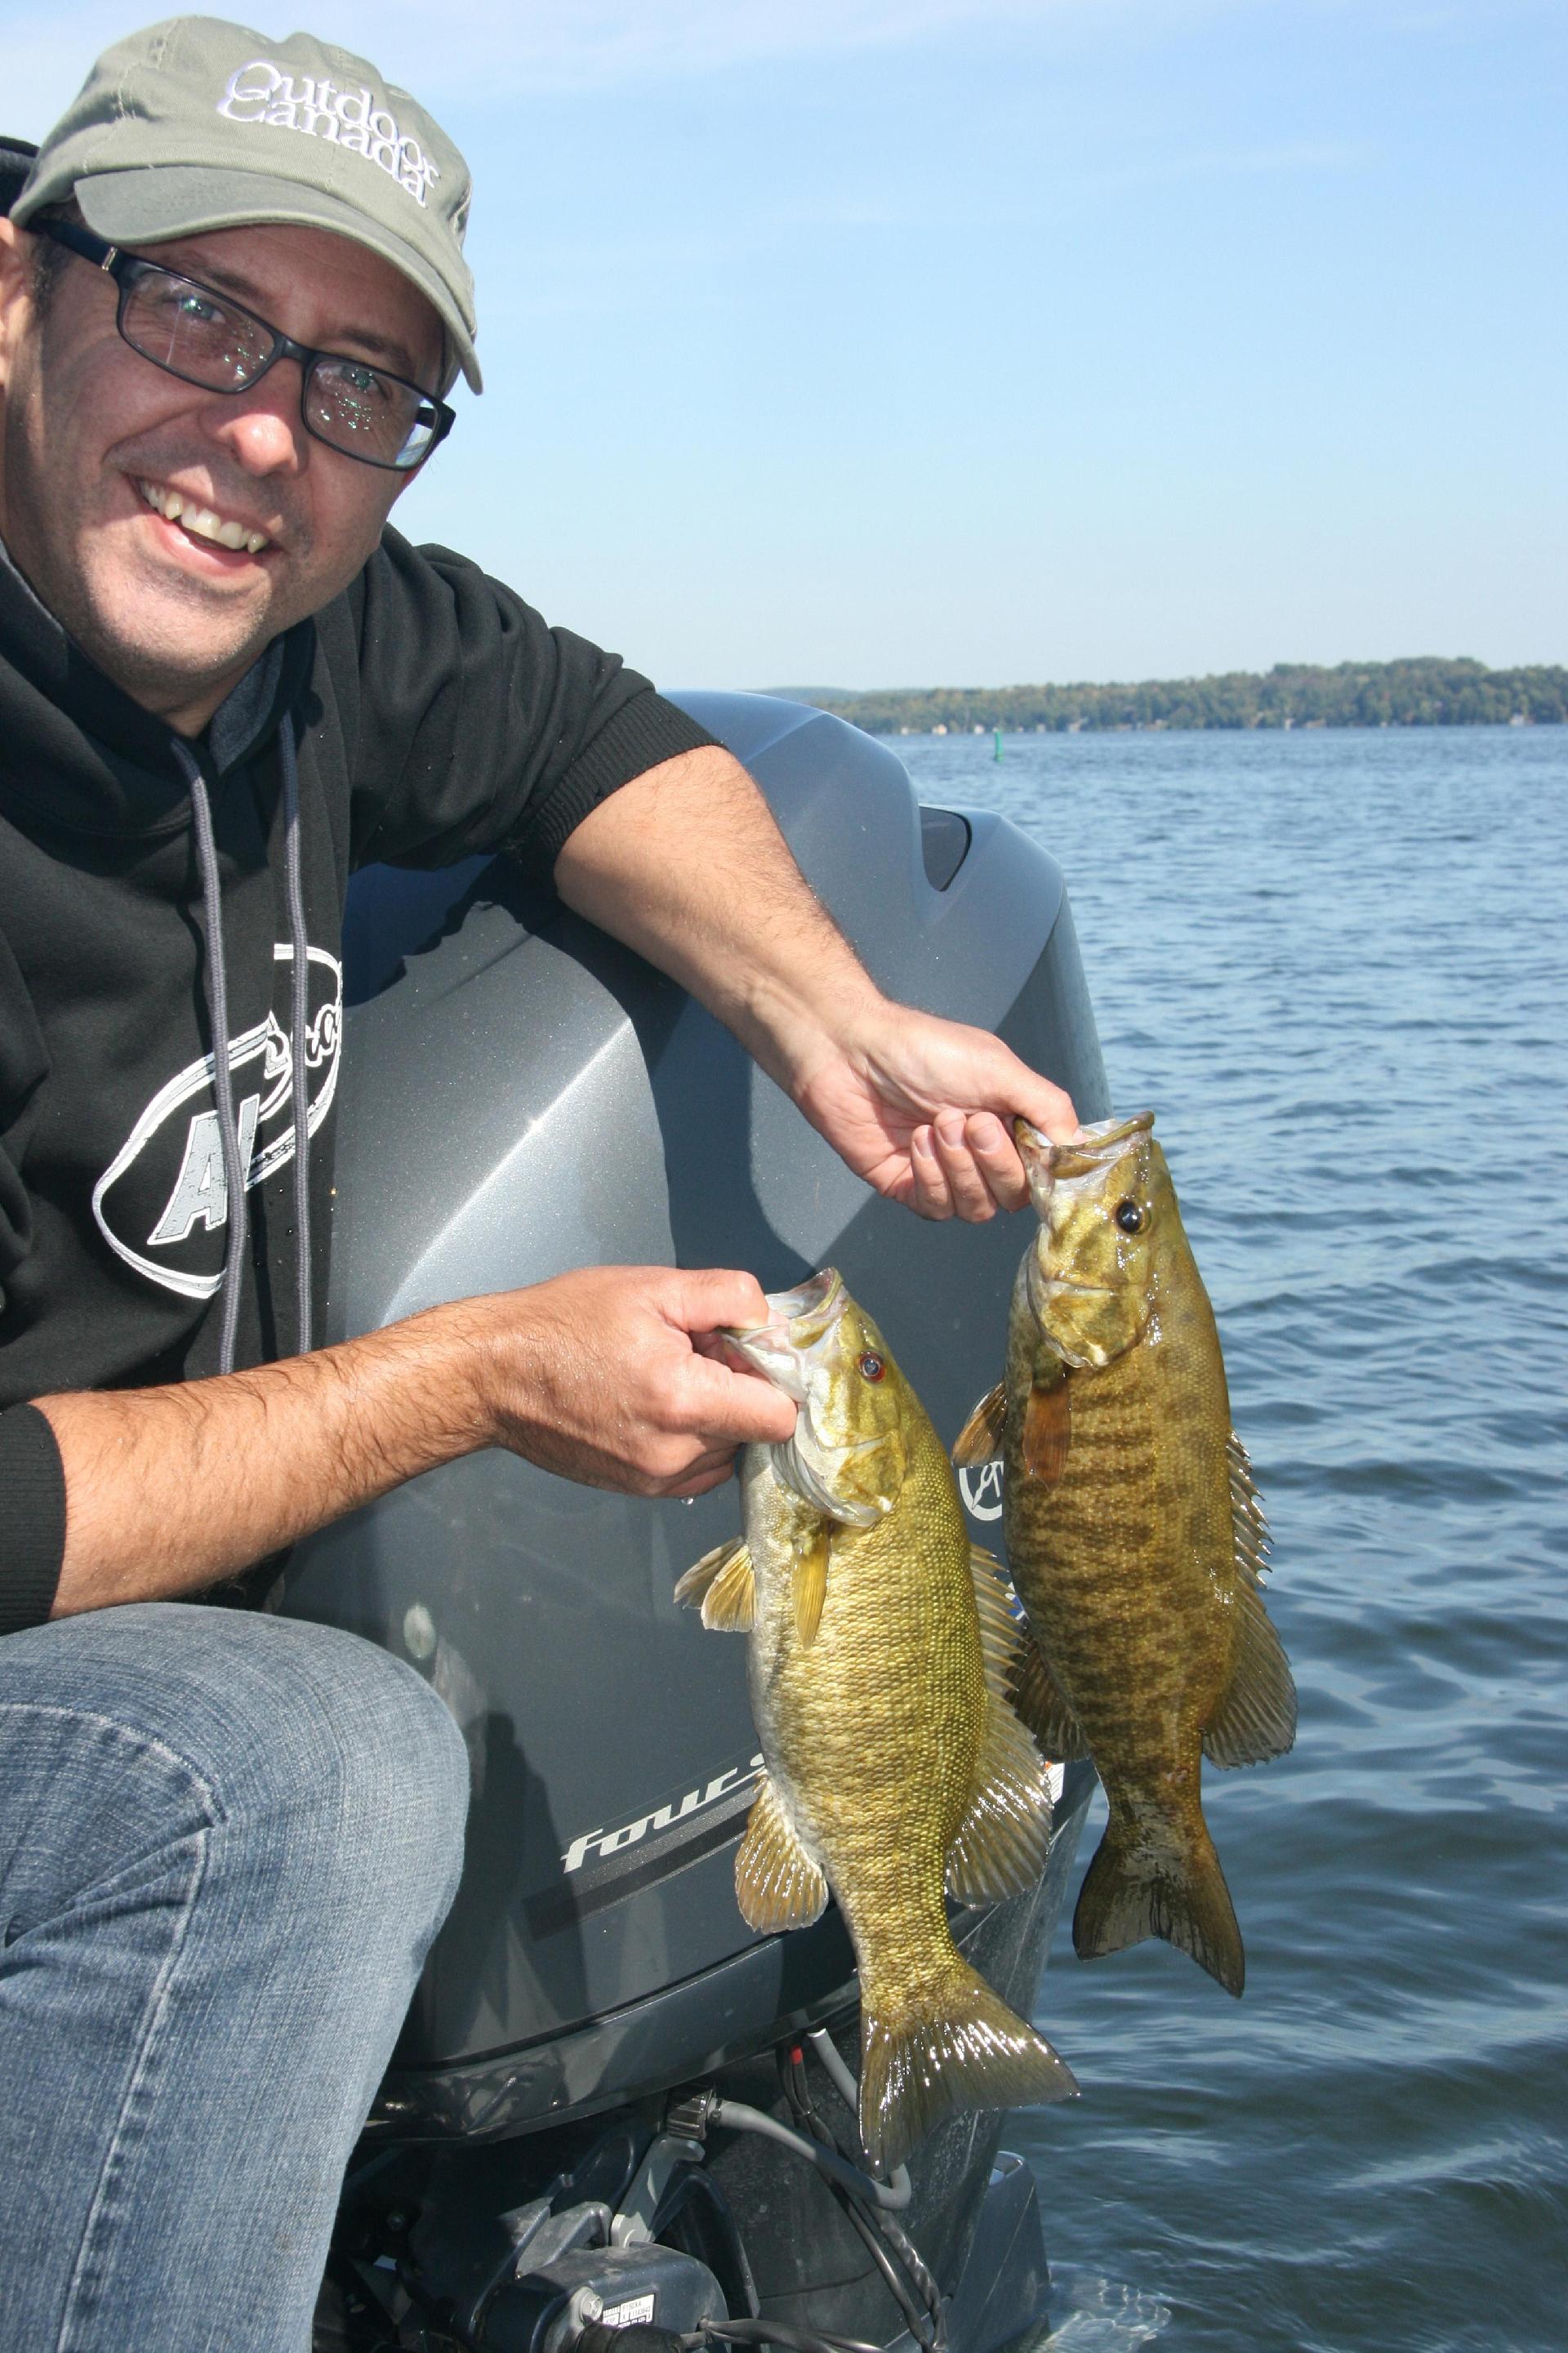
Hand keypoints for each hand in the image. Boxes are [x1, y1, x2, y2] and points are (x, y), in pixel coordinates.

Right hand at [459, 1264, 796, 1497]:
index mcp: (683, 1400)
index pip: (779, 1417)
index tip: (745, 1350)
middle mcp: (674, 1454)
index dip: (774, 1377)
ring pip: (727, 1453)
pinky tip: (654, 1403)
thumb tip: (774, 1324)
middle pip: (753, 1433)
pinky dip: (692, 1439)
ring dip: (715, 1417)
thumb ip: (730, 1298)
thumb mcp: (653, 1286)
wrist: (494, 1374)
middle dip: (739, 1391)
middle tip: (694, 1352)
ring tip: (667, 1376)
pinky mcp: (638, 1490)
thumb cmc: (565, 1323)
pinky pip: (696, 1470)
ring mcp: (654, 1479)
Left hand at [791, 1004, 1080, 1220]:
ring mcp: (944, 1173)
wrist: (851, 1051)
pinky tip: (916, 1142)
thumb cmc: (924, 1050)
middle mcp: (980, 1153)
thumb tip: (1082, 1147)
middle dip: (995, 1162)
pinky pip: (936, 1208)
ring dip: (960, 1168)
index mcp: (1010, 1122)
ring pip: (977, 1208)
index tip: (1034, 1150)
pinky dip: (931, 1176)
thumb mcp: (1001, 1069)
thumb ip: (1048, 1108)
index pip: (1044, 1170)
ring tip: (937, 1124)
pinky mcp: (907, 1187)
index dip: (1042, 1169)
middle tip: (971, 1121)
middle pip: (1014, 1196)